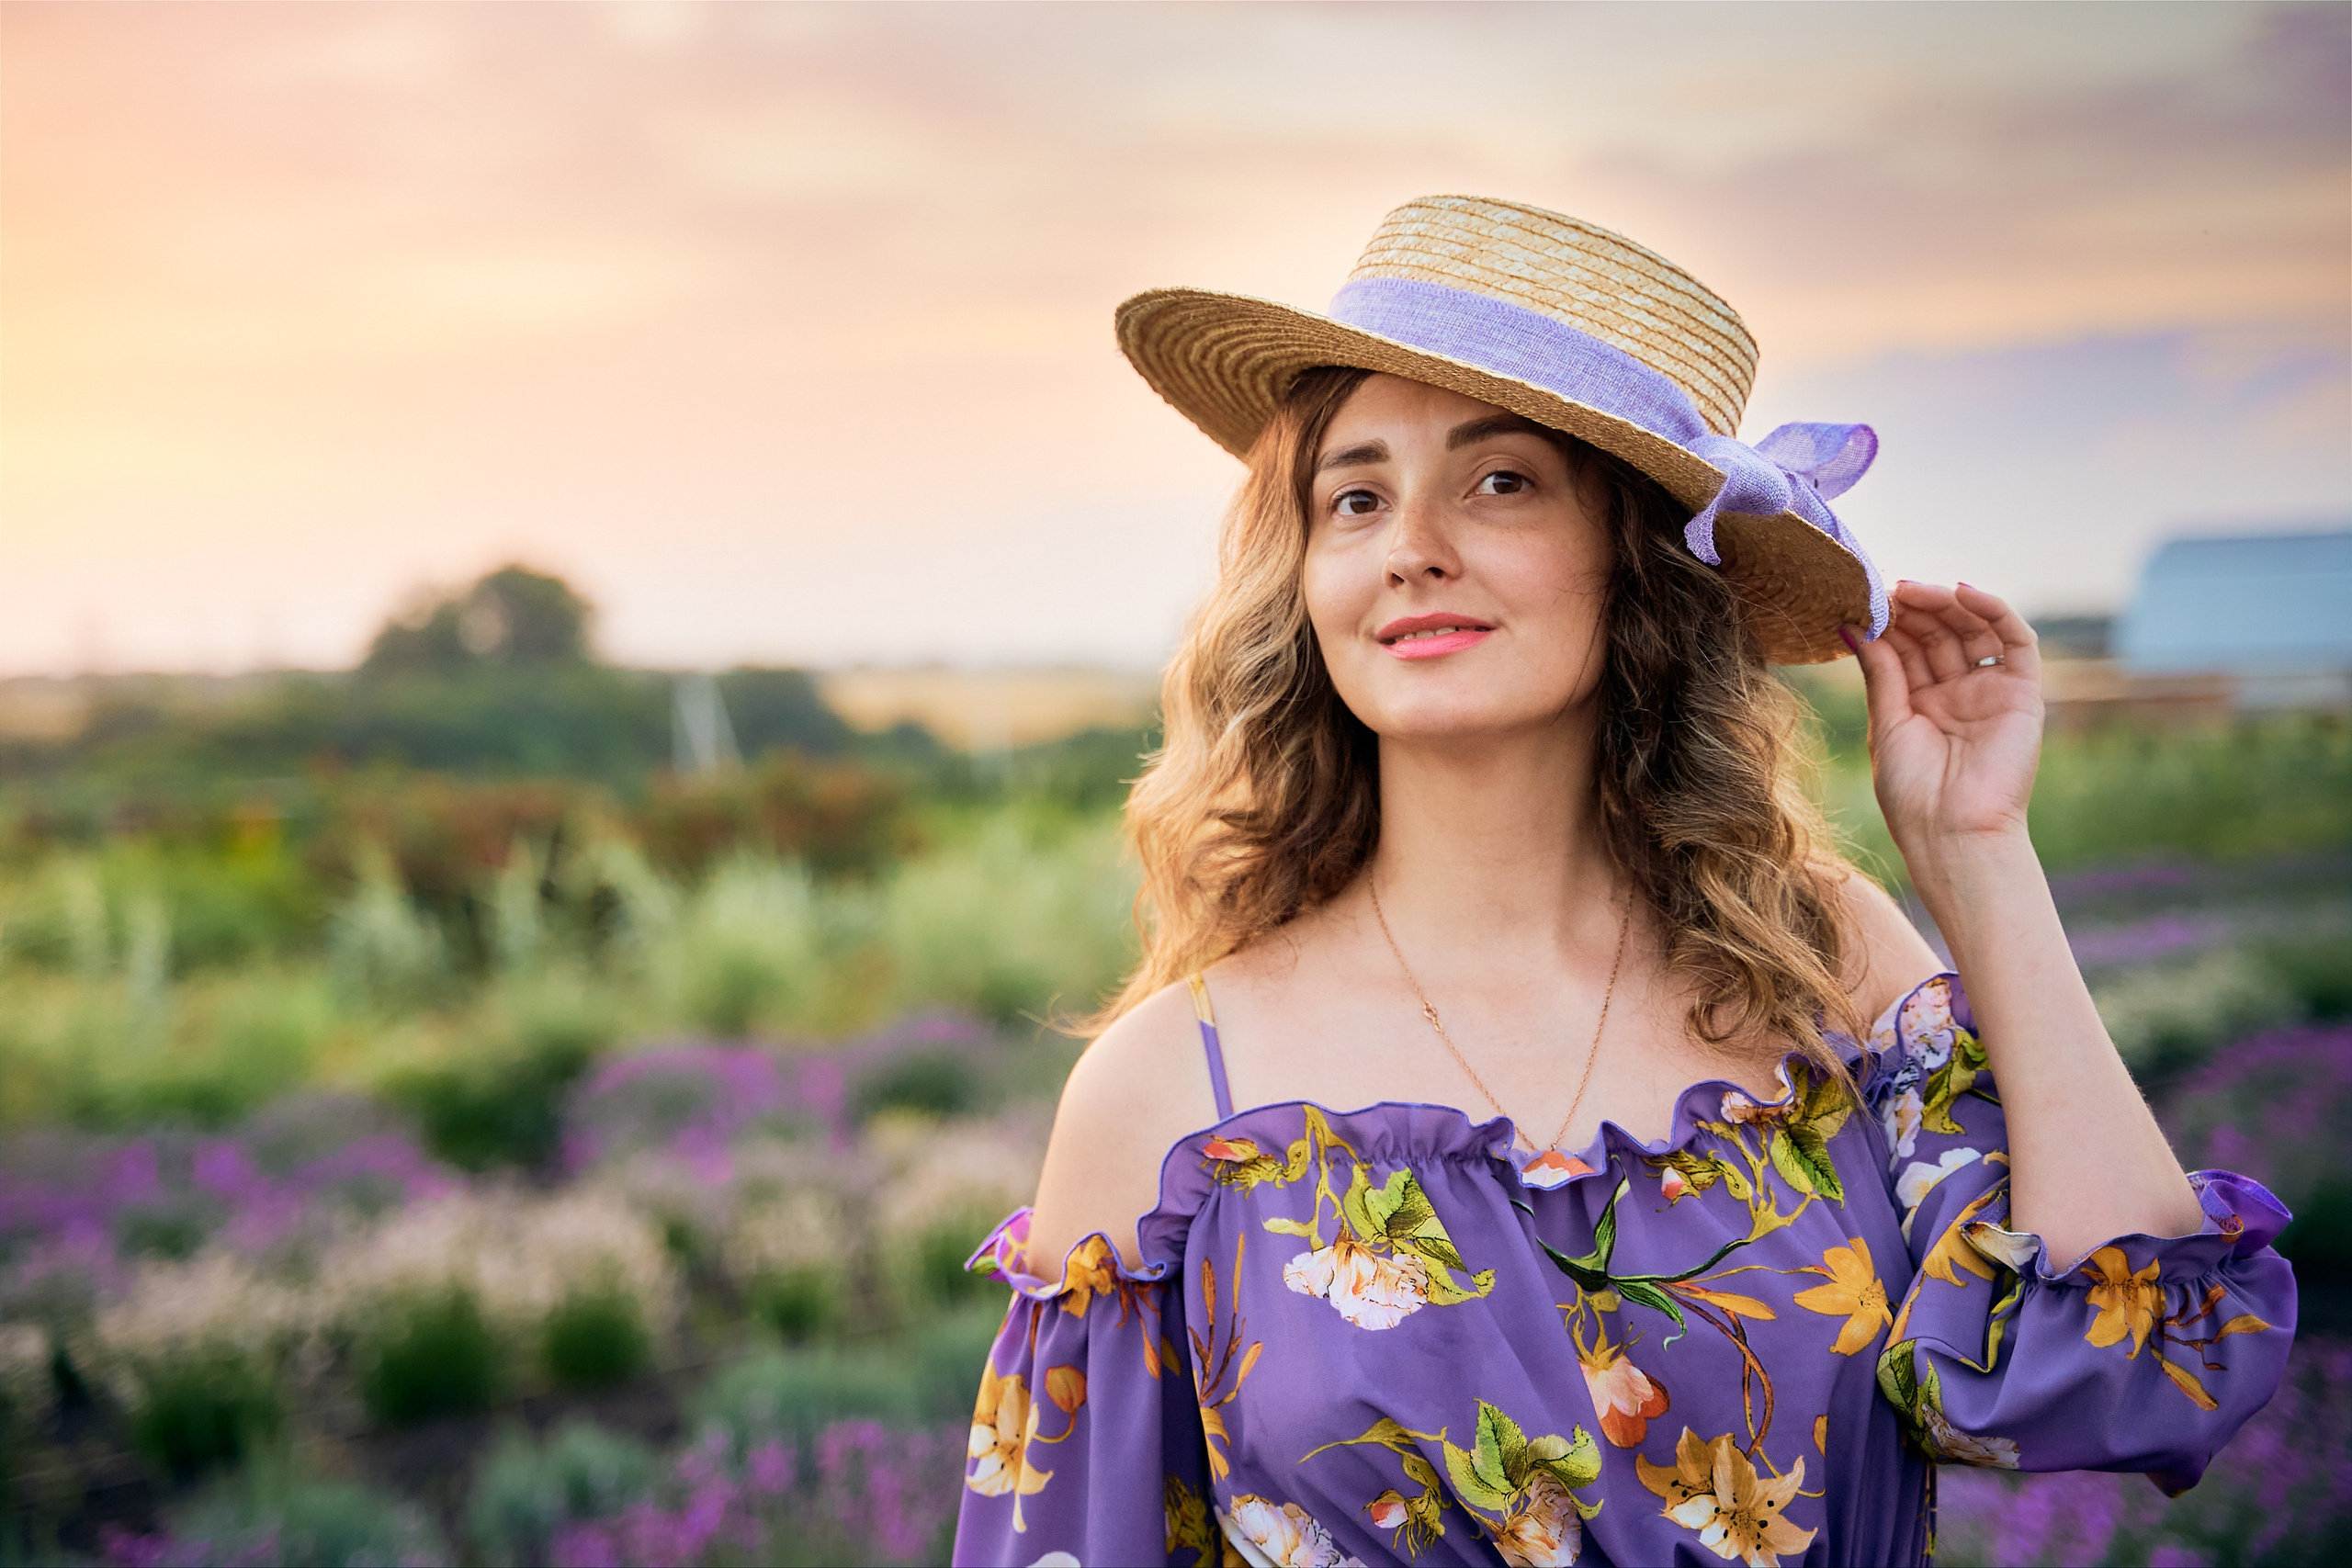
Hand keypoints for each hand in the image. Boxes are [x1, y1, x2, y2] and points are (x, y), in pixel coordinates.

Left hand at [1848, 581, 2043, 895]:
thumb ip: (1880, 672)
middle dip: (1914, 609)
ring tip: (1913, 590)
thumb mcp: (1887, 722)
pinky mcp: (2023, 693)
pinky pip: (2015, 641)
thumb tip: (1852, 626)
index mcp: (1919, 704)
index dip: (1890, 622)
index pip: (1907, 648)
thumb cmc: (1912, 792)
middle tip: (1887, 590)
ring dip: (1945, 604)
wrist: (1953, 833)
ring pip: (1972, 630)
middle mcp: (1956, 693)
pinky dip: (1994, 611)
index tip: (1864, 598)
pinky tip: (1963, 593)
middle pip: (1938, 633)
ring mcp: (1989, 691)